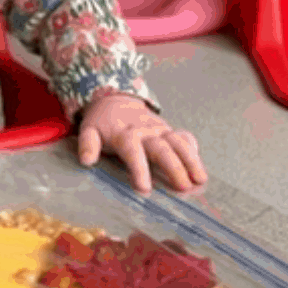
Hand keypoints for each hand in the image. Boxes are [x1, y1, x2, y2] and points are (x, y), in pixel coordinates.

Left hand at [78, 92, 206, 195]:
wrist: (115, 100)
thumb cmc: (102, 122)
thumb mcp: (88, 130)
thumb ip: (87, 145)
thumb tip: (86, 160)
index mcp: (125, 134)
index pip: (133, 151)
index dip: (139, 169)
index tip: (145, 188)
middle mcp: (146, 131)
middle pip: (163, 148)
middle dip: (174, 167)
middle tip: (184, 187)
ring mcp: (161, 130)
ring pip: (179, 143)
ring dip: (191, 160)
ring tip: (200, 180)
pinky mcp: (169, 130)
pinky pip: (184, 137)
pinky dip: (193, 150)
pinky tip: (200, 168)